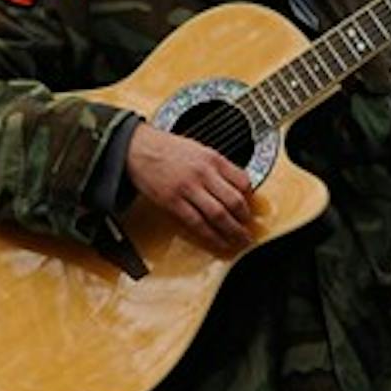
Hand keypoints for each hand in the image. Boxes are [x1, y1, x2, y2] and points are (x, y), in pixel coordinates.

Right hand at [125, 121, 255, 250]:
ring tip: (240, 240)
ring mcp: (188, 188)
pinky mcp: (173, 202)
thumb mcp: (199, 149)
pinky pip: (197, 223)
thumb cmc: (167, 149)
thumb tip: (237, 184)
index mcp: (212, 158)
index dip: (251, 198)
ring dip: (233, 231)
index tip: (252, 208)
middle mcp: (203, 173)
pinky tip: (219, 241)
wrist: (138, 148)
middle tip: (250, 229)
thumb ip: (218, 166)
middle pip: (234, 201)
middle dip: (245, 219)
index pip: (243, 181)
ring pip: (218, 215)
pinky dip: (211, 236)